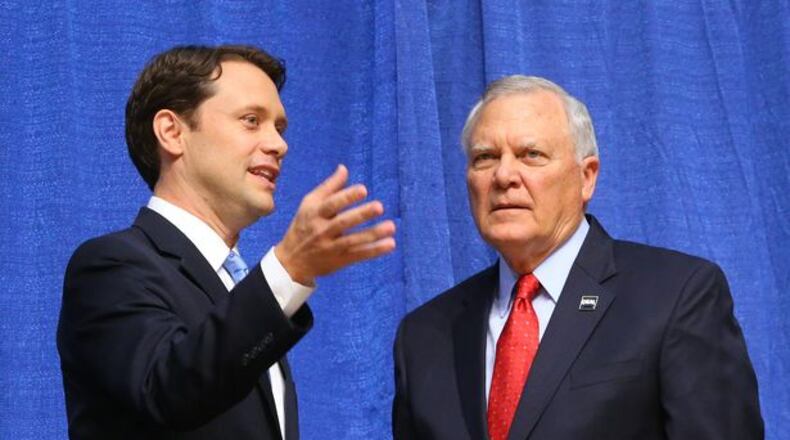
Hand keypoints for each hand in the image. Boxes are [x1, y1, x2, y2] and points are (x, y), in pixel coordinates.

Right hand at [274, 164, 395, 284]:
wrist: (291, 261)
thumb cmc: (304, 225)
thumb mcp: (309, 204)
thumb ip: (329, 187)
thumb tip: (344, 168)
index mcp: (314, 213)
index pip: (331, 204)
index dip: (347, 197)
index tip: (364, 189)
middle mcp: (321, 230)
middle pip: (343, 222)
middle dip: (361, 214)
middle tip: (380, 206)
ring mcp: (330, 247)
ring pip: (353, 240)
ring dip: (372, 234)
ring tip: (391, 226)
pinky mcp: (339, 261)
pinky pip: (359, 255)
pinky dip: (374, 251)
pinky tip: (390, 244)